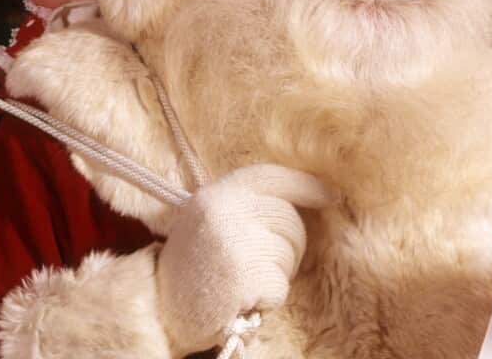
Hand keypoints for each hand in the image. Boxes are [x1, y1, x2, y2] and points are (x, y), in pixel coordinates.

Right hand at [156, 164, 333, 353]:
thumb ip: (245, 205)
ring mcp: (233, 243)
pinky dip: (270, 297)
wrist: (162, 314)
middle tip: (263, 265)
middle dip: (290, 245)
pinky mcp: (243, 277)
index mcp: (213, 194)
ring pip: (290, 252)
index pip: (270, 177)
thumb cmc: (193, 270)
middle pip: (289, 219)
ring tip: (246, 281)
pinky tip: (244, 300)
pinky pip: (281, 284)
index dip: (304, 185)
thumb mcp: (209, 222)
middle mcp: (223, 211)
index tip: (329, 195)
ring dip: (277, 273)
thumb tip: (300, 200)